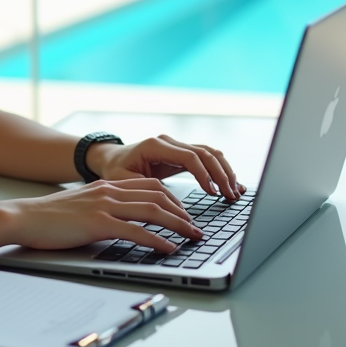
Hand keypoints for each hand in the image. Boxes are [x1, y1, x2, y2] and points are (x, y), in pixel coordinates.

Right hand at [9, 178, 203, 252]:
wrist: (23, 217)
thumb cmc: (50, 217)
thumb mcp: (82, 205)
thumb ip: (103, 207)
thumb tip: (123, 220)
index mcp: (107, 185)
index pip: (150, 186)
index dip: (173, 199)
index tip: (185, 213)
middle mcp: (109, 191)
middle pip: (158, 195)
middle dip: (183, 211)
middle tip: (196, 227)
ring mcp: (104, 205)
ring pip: (153, 210)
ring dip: (178, 225)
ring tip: (192, 237)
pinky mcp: (98, 224)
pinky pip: (136, 231)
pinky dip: (157, 240)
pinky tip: (169, 248)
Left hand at [87, 135, 245, 201]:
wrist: (110, 158)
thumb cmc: (114, 170)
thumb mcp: (123, 182)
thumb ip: (145, 189)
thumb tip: (169, 204)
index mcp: (156, 145)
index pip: (189, 157)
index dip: (204, 175)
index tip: (213, 193)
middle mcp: (169, 142)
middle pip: (205, 153)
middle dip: (221, 175)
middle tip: (231, 196)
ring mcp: (177, 145)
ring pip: (210, 153)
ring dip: (225, 171)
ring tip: (235, 192)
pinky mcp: (181, 154)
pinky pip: (206, 159)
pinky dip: (219, 170)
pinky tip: (230, 184)